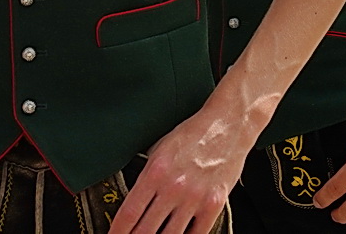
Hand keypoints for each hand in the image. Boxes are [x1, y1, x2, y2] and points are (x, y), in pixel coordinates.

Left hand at [109, 107, 247, 233]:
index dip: (117, 232)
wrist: (228, 124)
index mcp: (156, 171)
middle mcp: (174, 187)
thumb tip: (133, 201)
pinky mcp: (214, 204)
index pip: (128, 213)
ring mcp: (195, 198)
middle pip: (145, 231)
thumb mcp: (160, 149)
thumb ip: (146, 176)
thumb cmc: (194, 134)